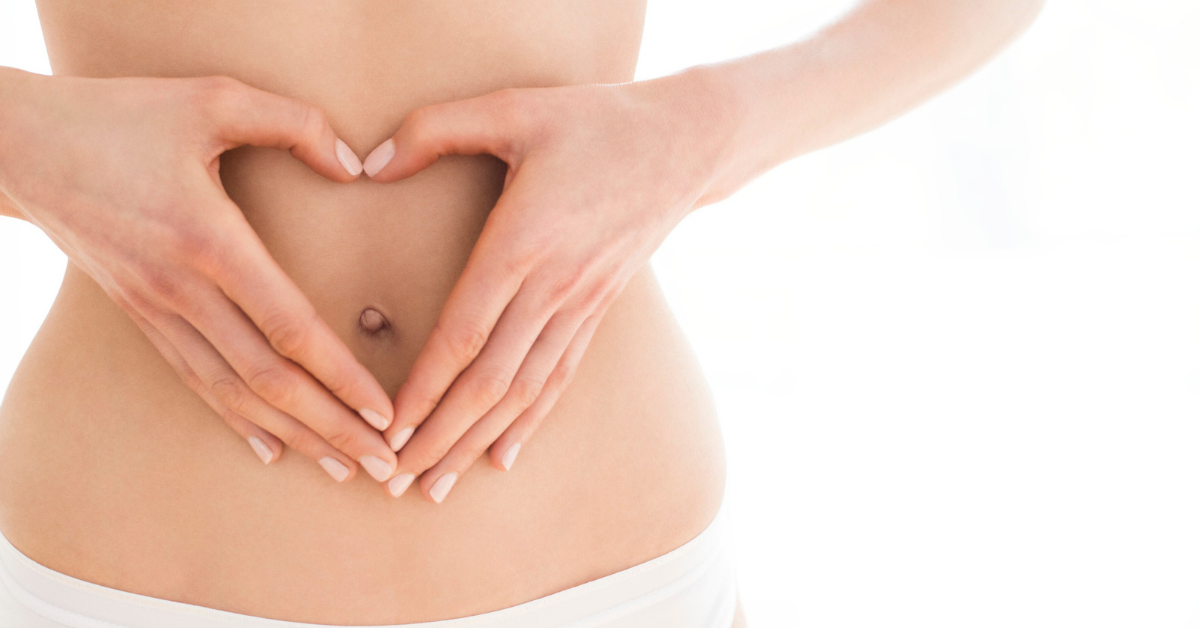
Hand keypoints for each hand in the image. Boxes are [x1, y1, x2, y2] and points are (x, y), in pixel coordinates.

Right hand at [0, 70, 398, 482]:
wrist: (17, 146)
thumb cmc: (120, 115)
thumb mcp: (211, 97)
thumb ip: (293, 123)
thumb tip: (355, 164)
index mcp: (209, 239)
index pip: (289, 326)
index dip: (341, 375)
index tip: (385, 411)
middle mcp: (182, 289)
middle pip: (269, 378)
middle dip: (332, 427)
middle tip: (383, 467)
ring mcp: (157, 310)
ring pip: (234, 391)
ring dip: (294, 435)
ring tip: (343, 468)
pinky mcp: (140, 316)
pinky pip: (196, 380)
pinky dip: (237, 419)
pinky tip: (271, 448)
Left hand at [365, 72, 734, 500]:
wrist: (687, 141)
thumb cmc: (594, 120)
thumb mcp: (512, 106)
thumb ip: (433, 129)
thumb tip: (365, 164)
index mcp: (524, 241)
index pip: (465, 332)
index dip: (424, 388)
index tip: (388, 429)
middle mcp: (554, 286)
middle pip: (490, 381)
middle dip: (439, 437)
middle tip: (396, 482)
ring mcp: (581, 305)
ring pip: (523, 392)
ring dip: (476, 443)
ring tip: (436, 486)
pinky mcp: (597, 310)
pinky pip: (559, 378)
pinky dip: (529, 423)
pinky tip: (502, 457)